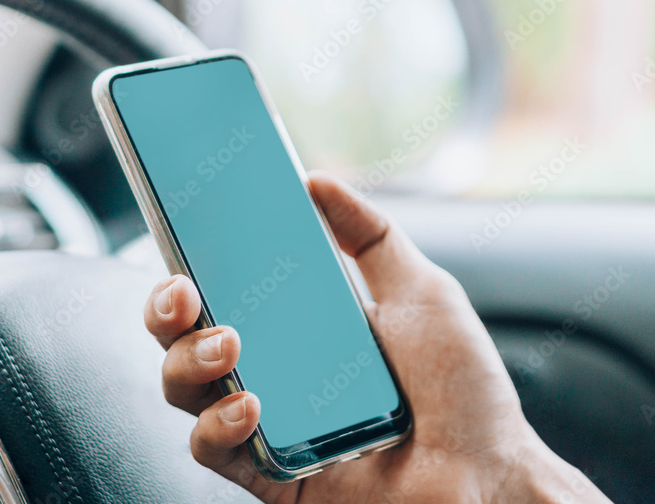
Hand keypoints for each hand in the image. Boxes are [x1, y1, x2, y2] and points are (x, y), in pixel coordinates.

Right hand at [145, 171, 612, 503]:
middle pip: (186, 336)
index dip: (191, 263)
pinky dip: (217, 423)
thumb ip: (370, 234)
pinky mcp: (270, 474)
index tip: (181, 230)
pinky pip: (211, 448)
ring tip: (230, 345)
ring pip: (184, 390)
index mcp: (300, 326)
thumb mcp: (420, 292)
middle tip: (183, 293)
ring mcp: (269, 423)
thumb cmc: (463, 391)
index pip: (227, 288)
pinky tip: (251, 405)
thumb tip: (317, 180)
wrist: (489, 475)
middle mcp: (275, 371)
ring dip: (189, 360)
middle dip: (166, 310)